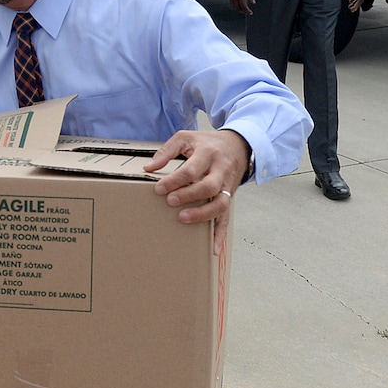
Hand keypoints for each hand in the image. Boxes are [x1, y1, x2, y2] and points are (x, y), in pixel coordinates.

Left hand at [144, 129, 251, 254]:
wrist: (238, 146)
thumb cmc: (207, 143)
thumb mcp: (186, 138)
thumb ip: (167, 151)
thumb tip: (149, 168)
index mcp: (208, 154)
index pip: (191, 169)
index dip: (174, 180)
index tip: (158, 189)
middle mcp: (220, 171)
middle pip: (208, 186)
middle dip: (189, 195)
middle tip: (170, 201)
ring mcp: (227, 186)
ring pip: (221, 204)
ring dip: (203, 214)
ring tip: (183, 218)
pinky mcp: (229, 198)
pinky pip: (226, 218)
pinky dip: (221, 234)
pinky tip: (214, 249)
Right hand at [227, 0, 254, 14]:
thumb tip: (253, 2)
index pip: (244, 6)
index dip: (247, 11)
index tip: (250, 12)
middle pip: (238, 8)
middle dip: (243, 11)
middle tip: (247, 12)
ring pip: (234, 7)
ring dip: (238, 9)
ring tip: (243, 10)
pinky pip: (231, 3)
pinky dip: (235, 6)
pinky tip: (238, 6)